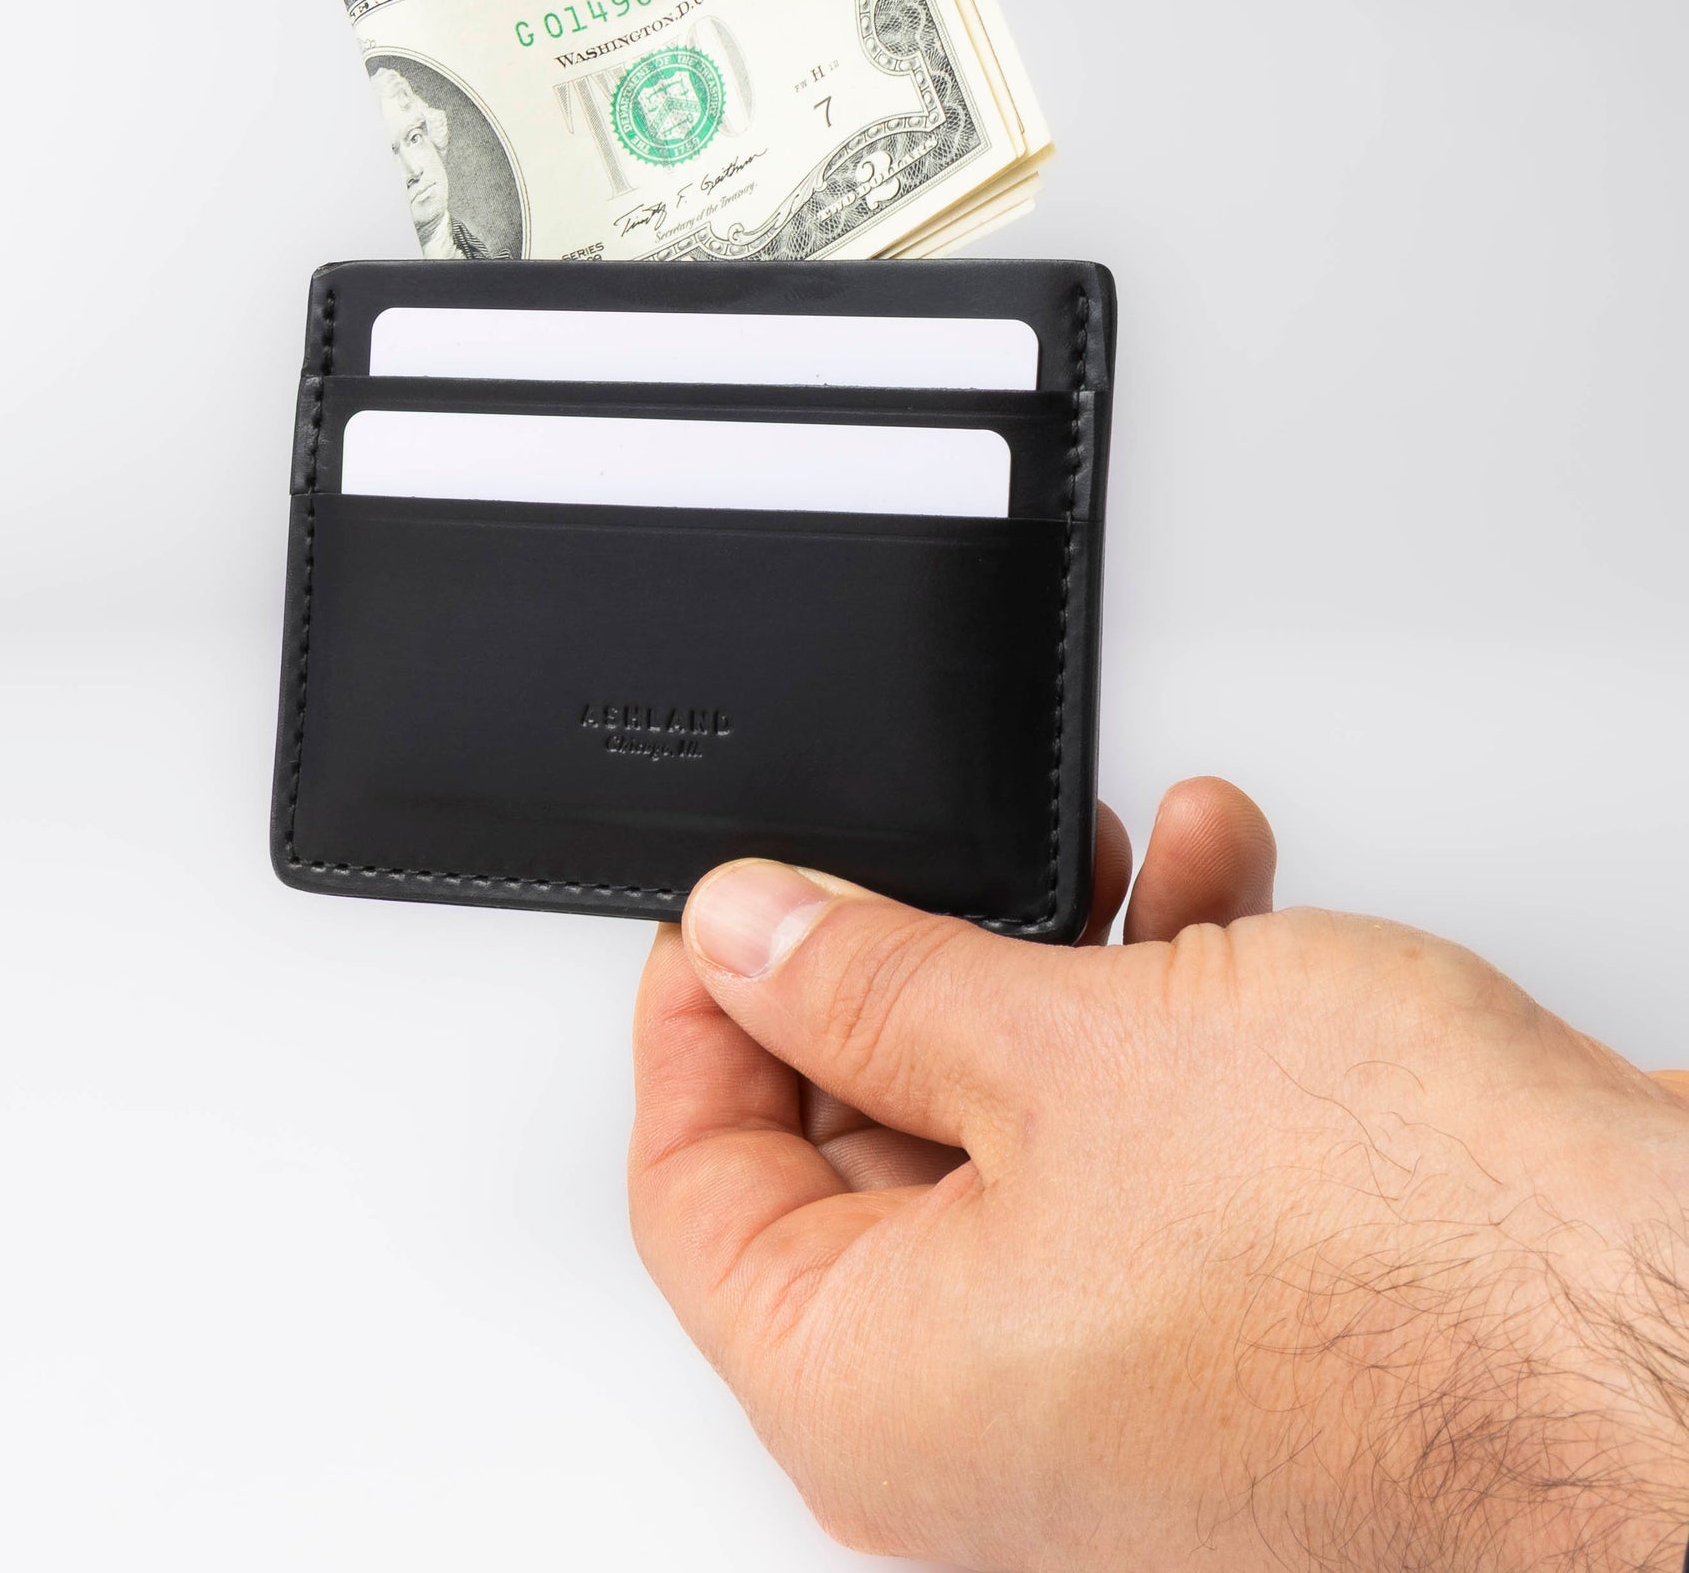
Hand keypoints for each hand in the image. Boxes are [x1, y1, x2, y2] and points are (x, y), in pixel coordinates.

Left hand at [630, 780, 1688, 1567]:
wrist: (1676, 1356)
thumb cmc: (1413, 1278)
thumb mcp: (1062, 1051)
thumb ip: (867, 982)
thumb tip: (743, 935)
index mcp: (873, 1392)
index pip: (692, 1189)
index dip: (698, 1019)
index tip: (731, 911)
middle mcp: (979, 1422)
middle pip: (849, 1150)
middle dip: (905, 970)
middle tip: (929, 866)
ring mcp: (1109, 1382)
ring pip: (1011, 1131)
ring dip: (1054, 967)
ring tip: (1112, 860)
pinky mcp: (1224, 1329)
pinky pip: (1132, 1155)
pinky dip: (1155, 1024)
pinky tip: (1216, 899)